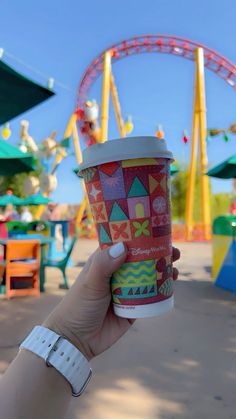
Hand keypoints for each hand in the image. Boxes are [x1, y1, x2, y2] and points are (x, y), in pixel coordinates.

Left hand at [44, 243, 179, 359]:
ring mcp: (127, 290)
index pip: (124, 244)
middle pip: (141, 259)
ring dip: (162, 270)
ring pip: (148, 276)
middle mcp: (117, 274)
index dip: (140, 237)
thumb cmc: (78, 306)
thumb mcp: (91, 283)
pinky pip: (151, 296)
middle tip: (174, 251)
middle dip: (157, 253)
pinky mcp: (134, 308)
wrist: (76, 340)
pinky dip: (162, 289)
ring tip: (174, 267)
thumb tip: (124, 247)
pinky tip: (171, 284)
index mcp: (105, 262)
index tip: (156, 231)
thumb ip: (104, 265)